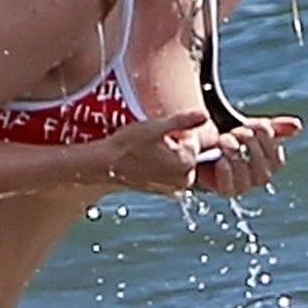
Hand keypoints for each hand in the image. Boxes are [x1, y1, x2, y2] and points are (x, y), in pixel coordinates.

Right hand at [94, 109, 217, 194]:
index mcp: (186, 163)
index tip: (159, 135)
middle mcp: (183, 180)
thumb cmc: (127, 146)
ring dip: (168, 155)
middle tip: (153, 143)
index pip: (193, 140)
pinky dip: (162, 166)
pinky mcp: (163, 192)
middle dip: (175, 144)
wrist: (103, 165)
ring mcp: (173, 188)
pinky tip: (146, 161)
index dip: (176, 133)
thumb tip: (204, 115)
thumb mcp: (156, 127)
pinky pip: (170, 173)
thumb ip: (183, 121)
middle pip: (189, 152)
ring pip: (179, 162)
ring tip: (148, 152)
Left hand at [192, 113, 301, 196]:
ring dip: (234, 152)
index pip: (276, 152)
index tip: (252, 125)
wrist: (209, 150)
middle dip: (247, 141)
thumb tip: (298, 126)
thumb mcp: (255, 129)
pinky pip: (228, 183)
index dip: (264, 136)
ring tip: (224, 139)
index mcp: (274, 163)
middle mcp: (262, 178)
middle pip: (260, 161)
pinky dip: (225, 168)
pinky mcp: (226, 191)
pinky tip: (220, 156)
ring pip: (245, 172)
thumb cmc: (236, 139)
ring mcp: (245, 186)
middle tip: (235, 131)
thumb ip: (276, 127)